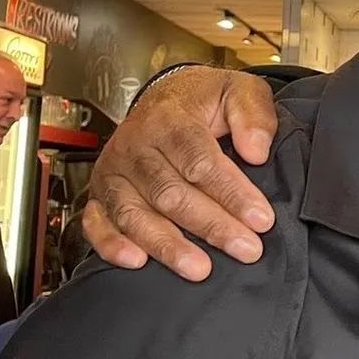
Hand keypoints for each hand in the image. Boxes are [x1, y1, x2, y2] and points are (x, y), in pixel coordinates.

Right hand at [82, 67, 280, 279]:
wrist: (165, 97)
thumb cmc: (205, 100)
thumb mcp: (238, 89)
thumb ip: (252, 114)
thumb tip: (256, 151)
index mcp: (169, 120)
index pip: (201, 162)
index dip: (232, 193)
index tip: (262, 219)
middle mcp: (135, 147)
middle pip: (171, 194)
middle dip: (211, 226)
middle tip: (247, 250)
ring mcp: (114, 173)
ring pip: (136, 214)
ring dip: (168, 245)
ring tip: (200, 269)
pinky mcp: (100, 194)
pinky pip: (96, 222)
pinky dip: (111, 244)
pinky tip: (136, 261)